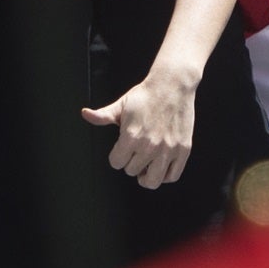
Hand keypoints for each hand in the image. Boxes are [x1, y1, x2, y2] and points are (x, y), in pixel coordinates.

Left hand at [81, 66, 196, 189]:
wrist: (171, 86)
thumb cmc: (146, 96)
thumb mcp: (121, 105)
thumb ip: (103, 115)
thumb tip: (85, 114)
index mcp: (131, 136)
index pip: (116, 163)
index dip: (116, 157)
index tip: (120, 151)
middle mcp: (149, 146)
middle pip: (132, 171)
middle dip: (130, 163)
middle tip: (134, 153)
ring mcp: (167, 150)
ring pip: (152, 181)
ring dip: (146, 176)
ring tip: (145, 168)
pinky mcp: (182, 151)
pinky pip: (172, 176)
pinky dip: (164, 176)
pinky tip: (160, 168)